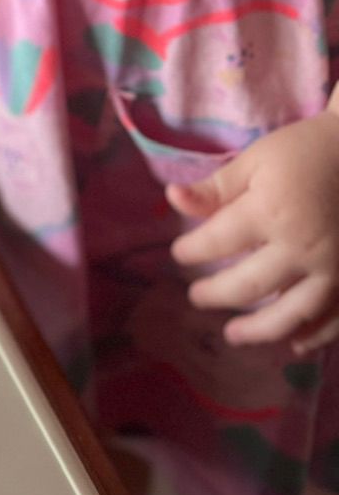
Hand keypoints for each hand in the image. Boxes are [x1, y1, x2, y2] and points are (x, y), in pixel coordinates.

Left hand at [168, 111, 338, 354]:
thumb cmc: (306, 152)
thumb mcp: (256, 160)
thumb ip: (216, 187)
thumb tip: (172, 200)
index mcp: (270, 212)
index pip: (217, 242)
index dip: (192, 251)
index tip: (179, 254)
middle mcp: (302, 247)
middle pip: (249, 286)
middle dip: (216, 294)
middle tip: (196, 297)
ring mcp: (334, 268)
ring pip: (293, 314)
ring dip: (260, 330)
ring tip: (233, 335)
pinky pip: (336, 318)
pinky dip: (315, 335)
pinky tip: (294, 342)